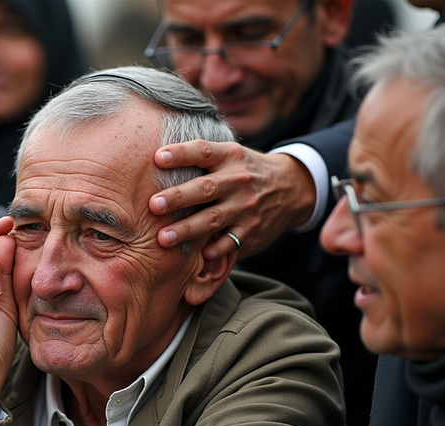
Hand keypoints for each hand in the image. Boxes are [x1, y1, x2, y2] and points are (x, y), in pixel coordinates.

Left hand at [150, 141, 314, 258]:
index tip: (157, 158)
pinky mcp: (252, 230)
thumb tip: (156, 159)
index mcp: (229, 157)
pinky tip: (201, 255)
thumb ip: (202, 157)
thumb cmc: (244, 171)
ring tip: (163, 238)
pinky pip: (231, 242)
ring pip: (213, 219)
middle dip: (178, 197)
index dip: (180, 154)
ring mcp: (246, 206)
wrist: (290, 188)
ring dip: (187, 230)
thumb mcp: (230, 155)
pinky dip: (216, 249)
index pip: (203, 151)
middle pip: (205, 188)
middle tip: (154, 205)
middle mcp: (238, 180)